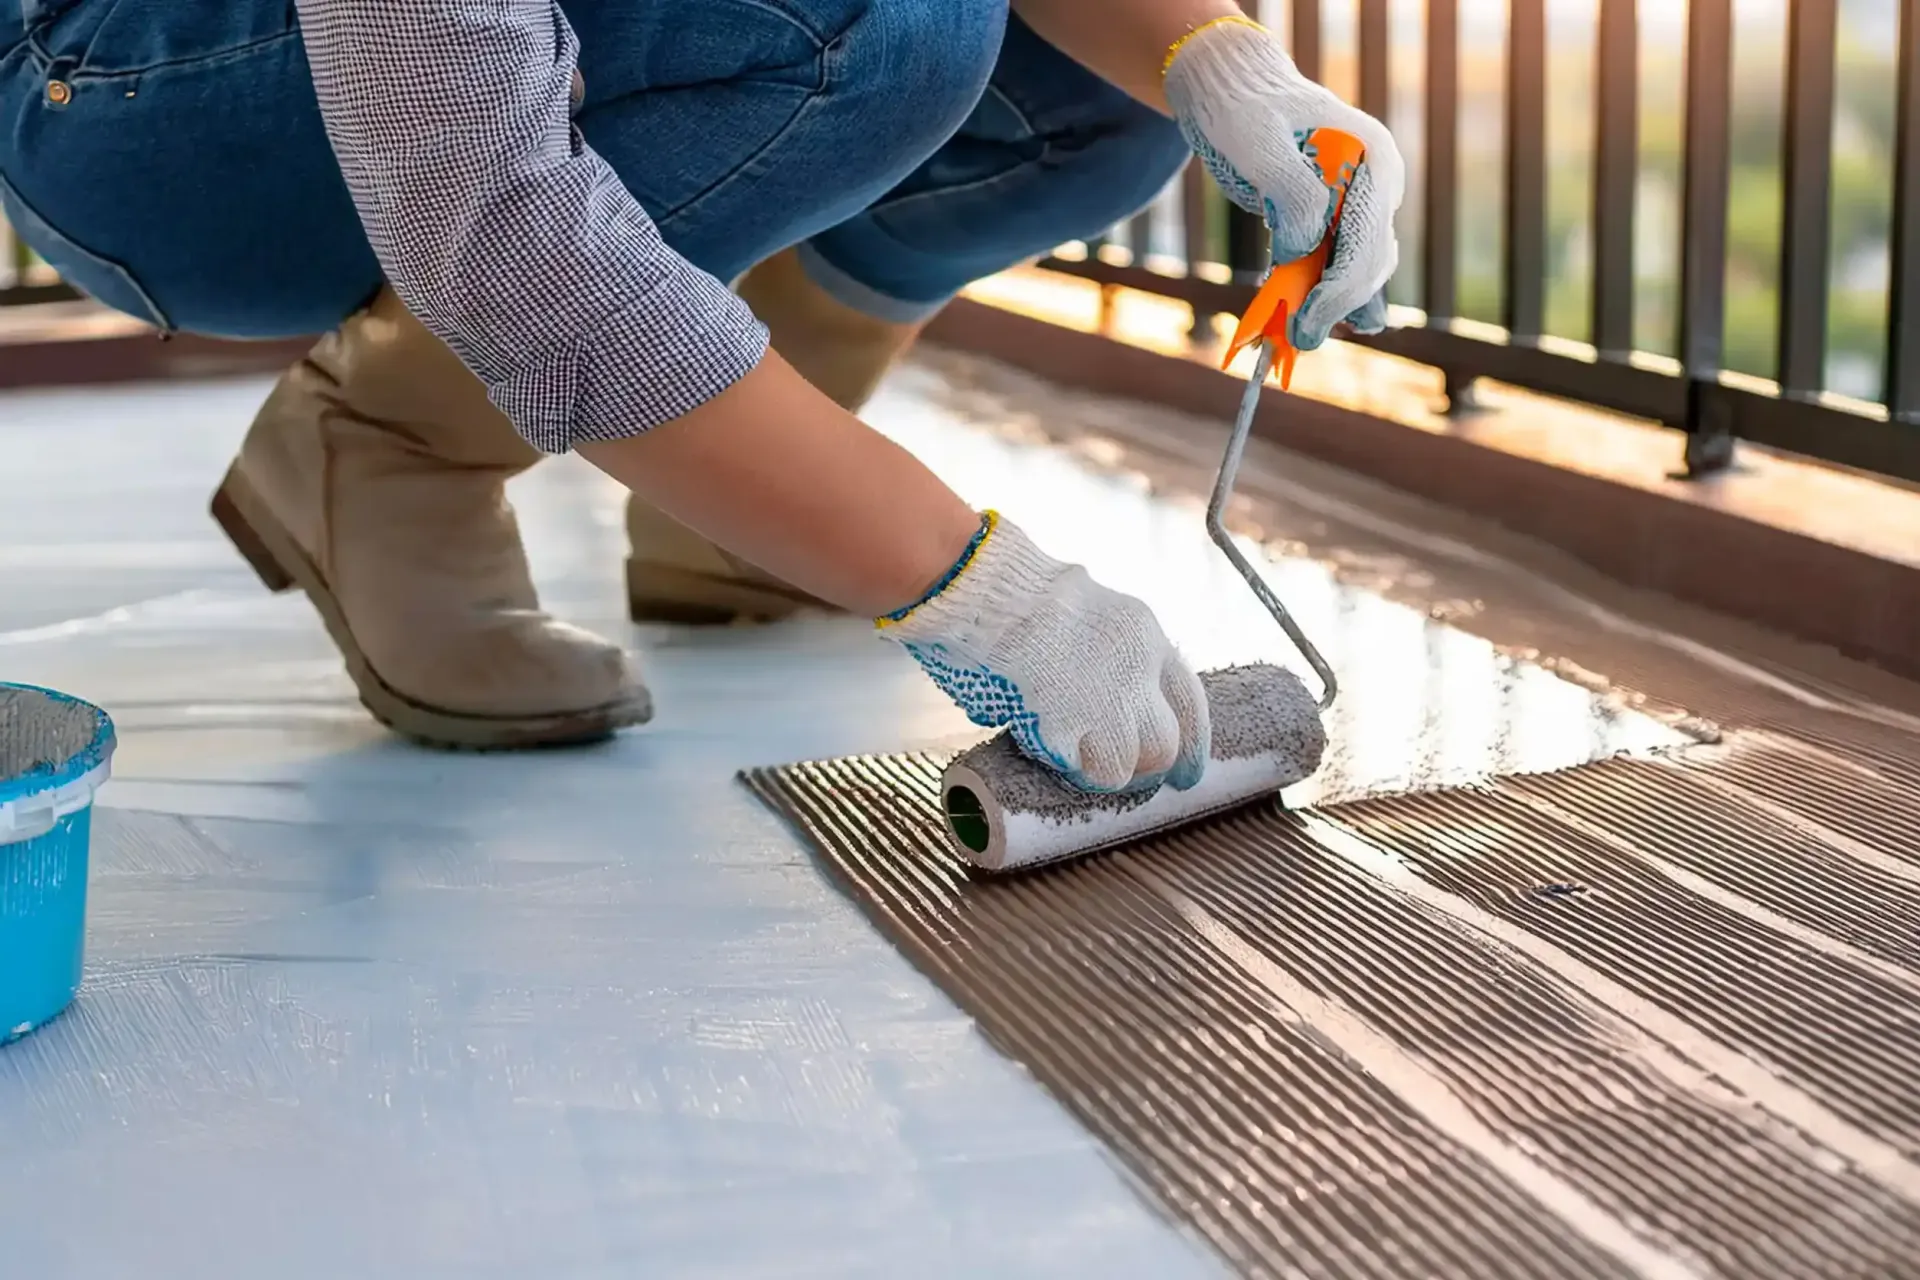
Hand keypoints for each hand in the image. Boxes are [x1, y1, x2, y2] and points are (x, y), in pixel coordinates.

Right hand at [878, 513, 1209, 792]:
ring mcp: (1104, 701)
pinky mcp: (1066, 726)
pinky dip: (1065, 765)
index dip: (1192, 744)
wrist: (986, 592)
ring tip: (1072, 751)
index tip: (1187, 773)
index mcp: (1144, 636)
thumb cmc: (1022, 600)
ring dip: (1101, 768)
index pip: (1190, 702)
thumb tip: (1120, 707)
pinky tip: (1046, 743)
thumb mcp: (1093, 615)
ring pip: (1126, 766)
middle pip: (1165, 744)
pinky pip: (1080, 768)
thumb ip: (1116, 658)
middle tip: (1118, 769)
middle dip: (1143, 765)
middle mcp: (1137, 670)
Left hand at [1164, 15, 1403, 350]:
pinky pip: (1333, 269)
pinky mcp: (1335, 222)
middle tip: (1296, 340)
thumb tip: (1306, 251)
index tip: (1307, 322)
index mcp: (1373, 163)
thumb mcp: (1259, 144)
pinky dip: (1315, 296)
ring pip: (1358, 274)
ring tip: (1294, 336)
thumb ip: (1291, 194)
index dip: (1340, 290)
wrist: (1234, 90)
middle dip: (1335, 307)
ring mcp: (1359, 206)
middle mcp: (1376, 188)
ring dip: (1330, 308)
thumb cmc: (1244, 109)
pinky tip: (1295, 318)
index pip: (1368, 243)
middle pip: (1370, 265)